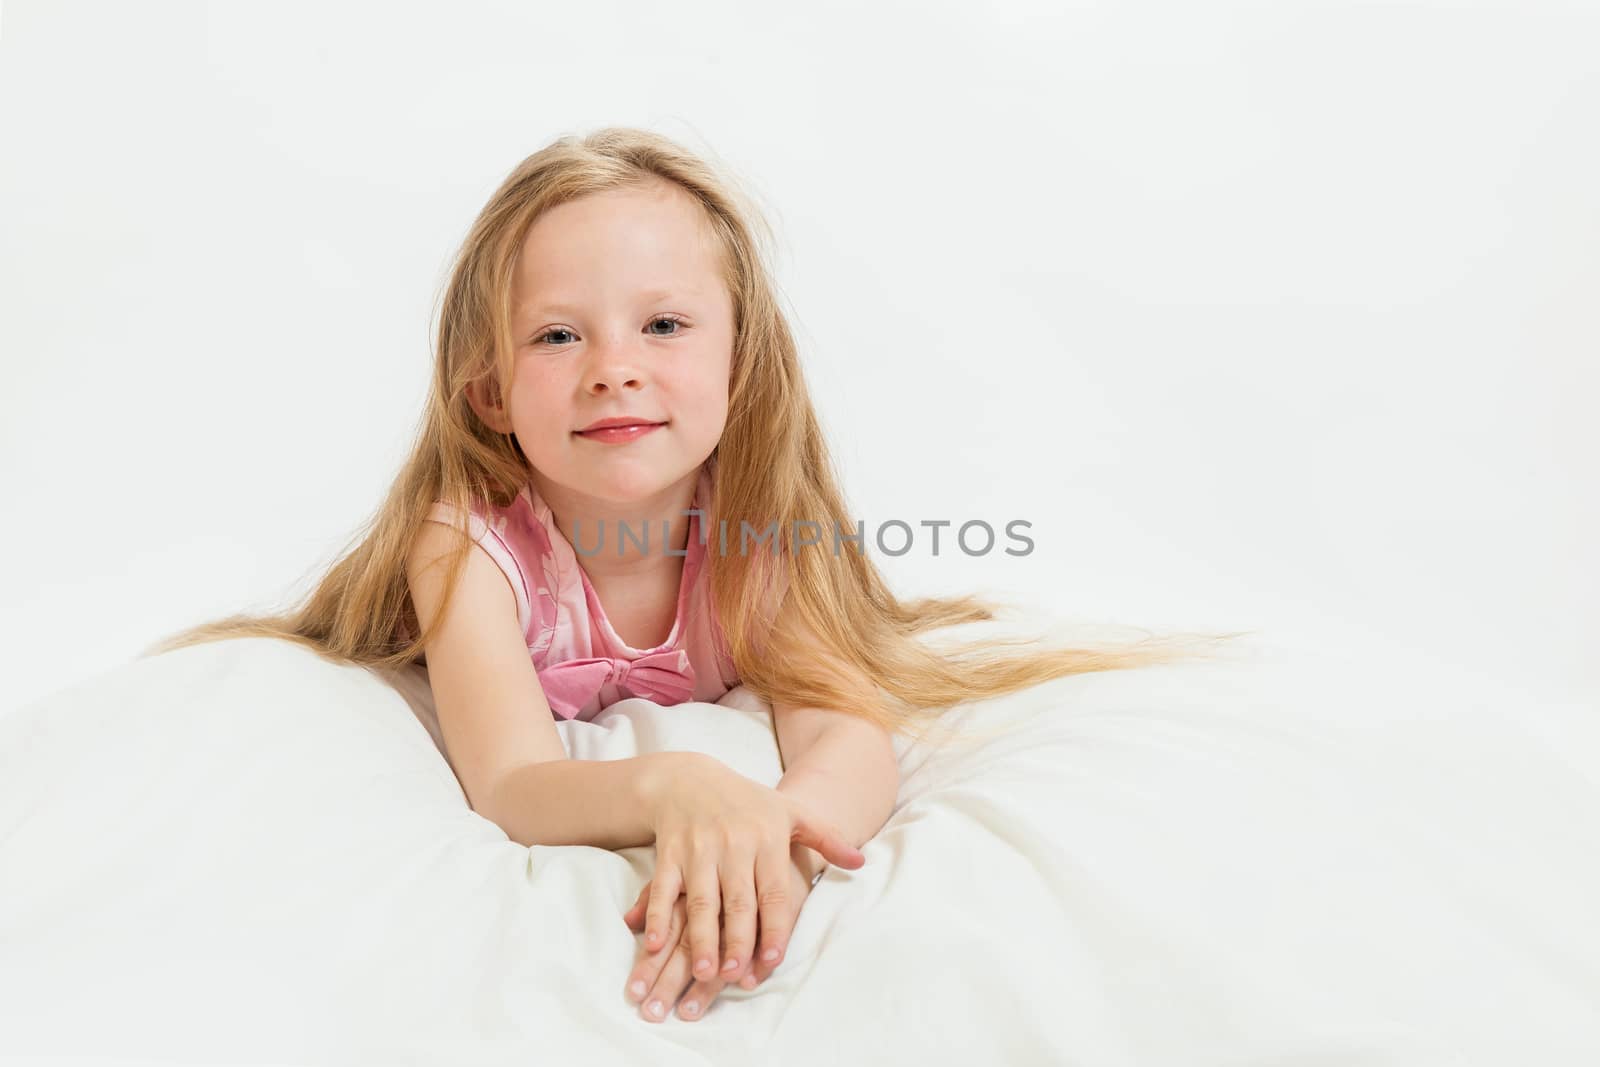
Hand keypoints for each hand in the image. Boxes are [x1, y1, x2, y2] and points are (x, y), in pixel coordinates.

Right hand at [643, 753, 863, 990]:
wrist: (689, 778)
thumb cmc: (747, 802)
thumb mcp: (790, 812)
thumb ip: (826, 839)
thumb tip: (861, 863)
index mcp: (766, 838)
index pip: (773, 890)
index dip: (773, 925)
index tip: (773, 958)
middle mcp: (732, 845)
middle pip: (736, 900)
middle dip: (735, 939)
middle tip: (734, 976)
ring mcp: (698, 849)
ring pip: (700, 900)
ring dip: (700, 937)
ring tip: (703, 972)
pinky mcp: (669, 853)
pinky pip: (662, 888)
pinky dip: (658, 916)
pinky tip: (655, 944)